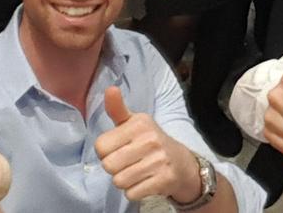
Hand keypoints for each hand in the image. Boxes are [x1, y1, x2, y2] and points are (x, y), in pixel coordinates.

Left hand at [95, 87, 202, 203]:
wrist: (182, 164)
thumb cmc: (150, 142)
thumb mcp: (134, 123)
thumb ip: (117, 109)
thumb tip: (110, 88)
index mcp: (139, 123)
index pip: (100, 146)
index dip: (106, 152)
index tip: (119, 149)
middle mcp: (150, 139)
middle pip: (108, 165)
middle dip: (115, 168)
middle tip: (128, 163)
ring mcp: (159, 160)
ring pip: (119, 181)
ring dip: (125, 181)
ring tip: (137, 172)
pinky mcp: (164, 179)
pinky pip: (132, 193)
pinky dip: (135, 191)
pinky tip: (145, 181)